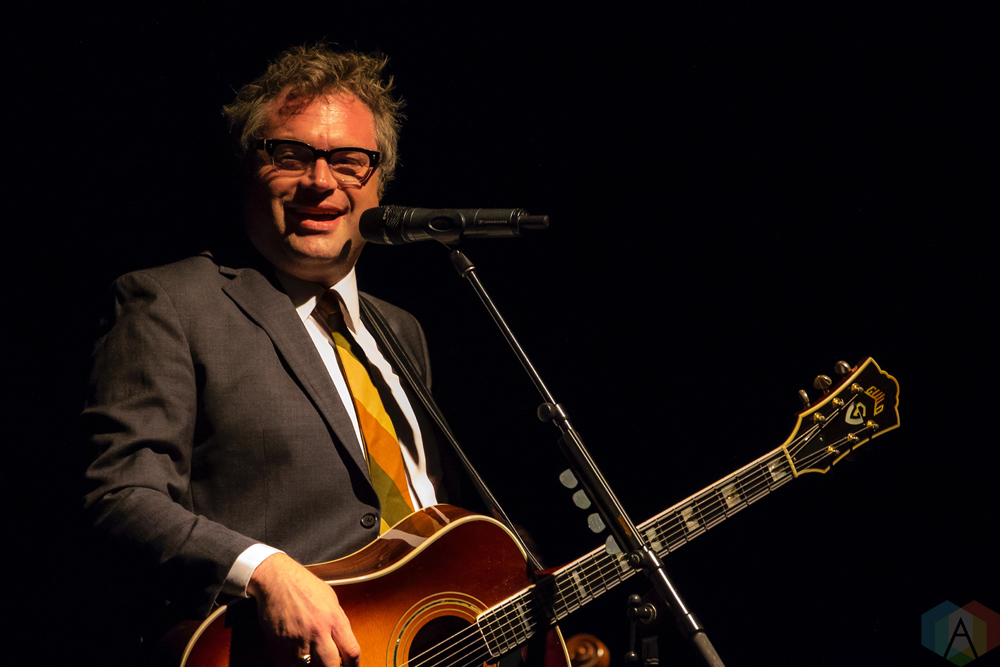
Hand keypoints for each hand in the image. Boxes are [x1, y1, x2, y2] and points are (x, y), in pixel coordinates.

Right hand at [248, 552, 360, 666]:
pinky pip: (290, 663)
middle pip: (331, 666)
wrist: (277, 579)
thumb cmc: (305, 586)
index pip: (351, 651)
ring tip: (312, 656)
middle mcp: (318, 631)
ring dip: (312, 665)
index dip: (353, 665)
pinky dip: (294, 662)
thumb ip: (339, 622)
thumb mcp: (331, 599)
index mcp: (334, 619)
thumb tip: (344, 642)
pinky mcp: (281, 644)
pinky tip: (297, 653)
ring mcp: (299, 639)